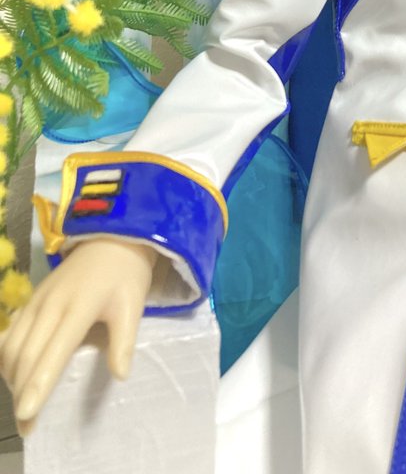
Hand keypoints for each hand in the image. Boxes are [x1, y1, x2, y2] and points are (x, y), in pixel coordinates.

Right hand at [0, 237, 156, 434]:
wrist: (112, 238)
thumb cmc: (125, 275)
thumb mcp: (133, 305)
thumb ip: (124, 341)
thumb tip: (121, 376)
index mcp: (77, 308)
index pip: (53, 353)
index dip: (37, 385)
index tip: (26, 416)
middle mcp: (50, 306)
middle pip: (26, 356)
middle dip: (22, 393)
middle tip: (26, 427)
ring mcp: (37, 301)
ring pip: (12, 346)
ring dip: (11, 378)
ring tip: (21, 406)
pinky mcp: (31, 299)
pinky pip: (10, 333)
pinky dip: (7, 357)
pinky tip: (12, 375)